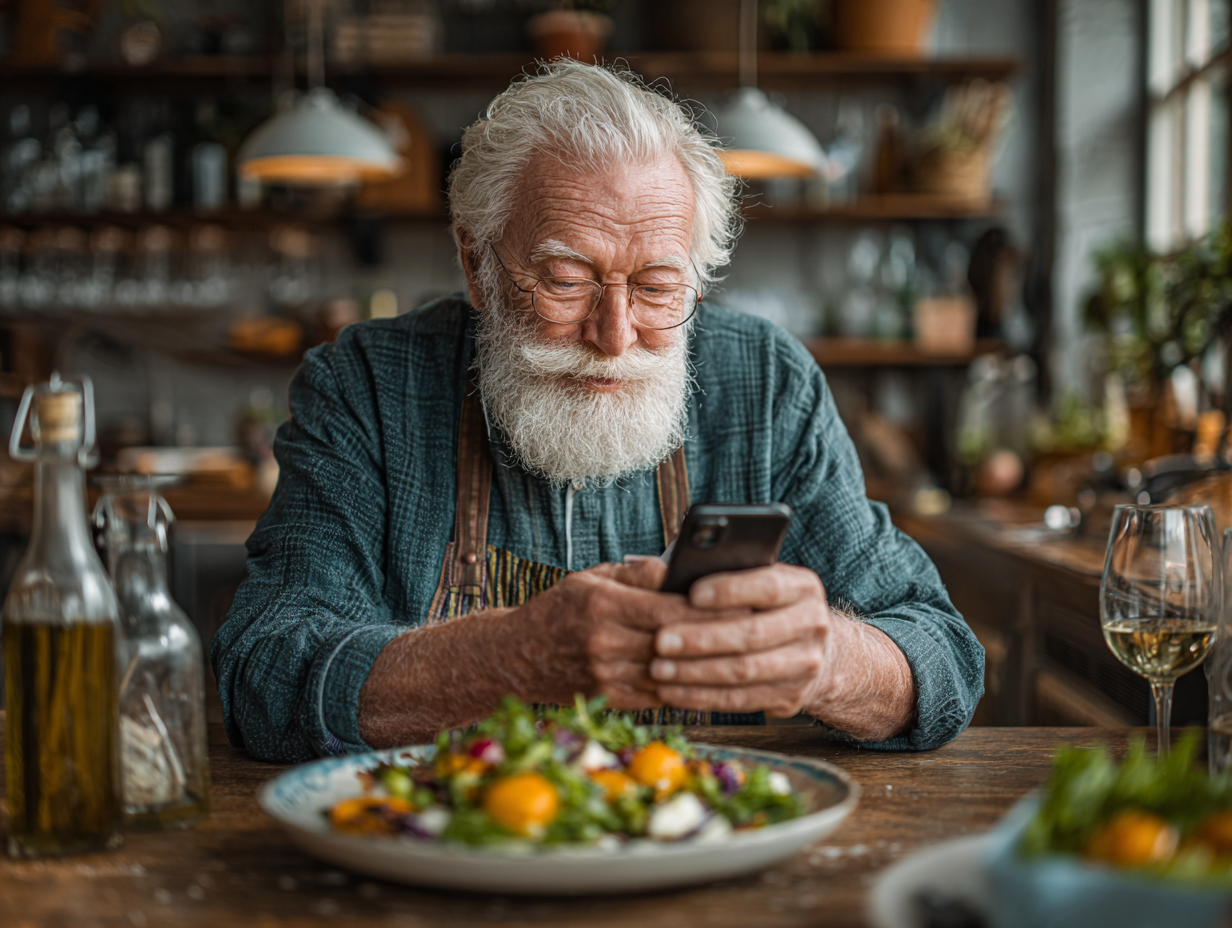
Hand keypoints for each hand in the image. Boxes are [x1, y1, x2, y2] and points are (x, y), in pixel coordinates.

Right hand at [510, 559, 751, 709]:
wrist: (517, 657)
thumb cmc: (560, 609)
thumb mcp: (593, 577)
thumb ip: (638, 573)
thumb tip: (682, 570)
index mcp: (603, 605)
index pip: (671, 609)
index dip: (712, 608)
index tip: (745, 602)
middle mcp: (605, 643)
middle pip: (678, 642)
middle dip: (720, 636)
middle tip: (757, 629)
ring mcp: (607, 676)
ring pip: (675, 672)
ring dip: (709, 666)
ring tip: (743, 653)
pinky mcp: (611, 699)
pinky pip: (661, 694)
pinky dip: (688, 683)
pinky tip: (712, 674)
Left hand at [645, 563, 834, 717]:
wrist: (810, 647)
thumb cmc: (765, 605)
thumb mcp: (757, 579)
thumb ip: (727, 573)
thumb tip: (675, 576)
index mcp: (803, 588)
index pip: (769, 587)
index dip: (730, 591)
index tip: (691, 594)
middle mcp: (812, 625)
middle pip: (752, 634)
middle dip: (701, 638)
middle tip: (660, 640)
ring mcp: (805, 664)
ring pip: (744, 671)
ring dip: (695, 672)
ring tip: (658, 669)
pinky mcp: (791, 696)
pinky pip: (739, 700)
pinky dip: (701, 696)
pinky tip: (671, 691)